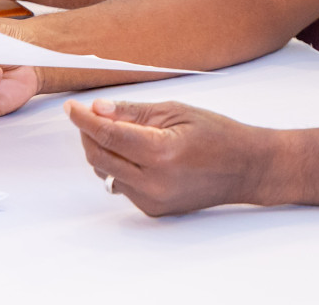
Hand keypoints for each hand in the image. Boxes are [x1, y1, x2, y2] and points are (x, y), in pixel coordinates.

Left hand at [65, 98, 276, 215]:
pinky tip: (140, 155)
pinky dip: (121, 167)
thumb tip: (99, 109)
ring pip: (106, 173)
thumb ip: (134, 113)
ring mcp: (152, 200)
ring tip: (123, 132)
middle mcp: (153, 182)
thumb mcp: (177, 112)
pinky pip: (122, 185)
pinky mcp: (152, 210)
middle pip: (99, 156)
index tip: (72, 107)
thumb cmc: (219, 135)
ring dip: (104, 150)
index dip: (84, 119)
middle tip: (92, 115)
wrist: (246, 168)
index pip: (107, 134)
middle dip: (90, 133)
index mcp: (160, 152)